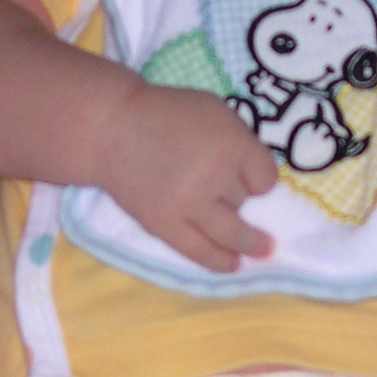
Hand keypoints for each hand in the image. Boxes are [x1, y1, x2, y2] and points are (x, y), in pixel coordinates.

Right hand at [95, 82, 278, 272]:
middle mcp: (215, 176)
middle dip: (239, 198)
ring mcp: (190, 204)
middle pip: (244, 201)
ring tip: (262, 251)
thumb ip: (238, 141)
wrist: (112, 129)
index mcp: (231, 143)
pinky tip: (233, 266)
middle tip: (240, 201)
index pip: (265, 177)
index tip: (247, 175)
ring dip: (248, 242)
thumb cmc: (166, 113)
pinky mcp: (165, 225)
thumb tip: (252, 177)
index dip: (259, 178)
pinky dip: (219, 261)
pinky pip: (200, 251)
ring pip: (231, 232)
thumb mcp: (214, 110)